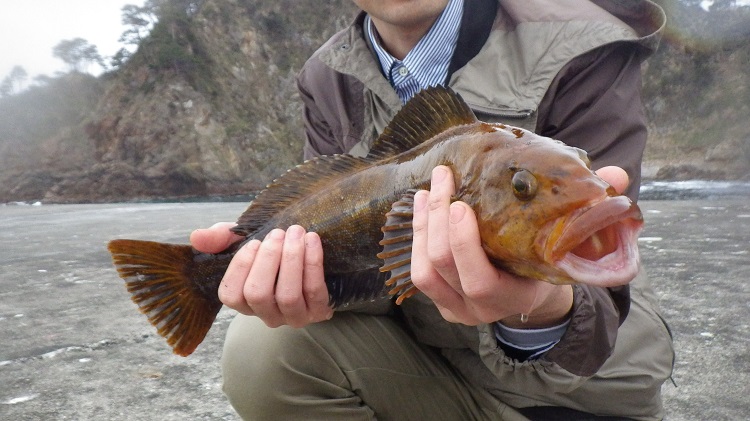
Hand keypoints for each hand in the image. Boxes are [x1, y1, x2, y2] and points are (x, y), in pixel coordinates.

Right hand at [190, 223, 332, 327]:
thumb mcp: (245, 242)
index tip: (254, 241)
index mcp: (244, 301)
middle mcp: (266, 315)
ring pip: (287, 295)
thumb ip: (220, 238)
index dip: (241, 267)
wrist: (312, 259)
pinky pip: (315, 291)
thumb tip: (196, 237)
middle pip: (258, 294)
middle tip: (279, 232)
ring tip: (296, 232)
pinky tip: (312, 240)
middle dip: (268, 259)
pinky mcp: (319, 312)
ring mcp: (293, 317)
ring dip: (291, 259)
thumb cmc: (273, 254)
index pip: (230, 295)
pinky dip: (313, 263)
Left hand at [410, 166, 628, 328]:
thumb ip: (593, 211)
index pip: (480, 281)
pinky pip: (417, 271)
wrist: (535, 294)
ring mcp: (456, 307)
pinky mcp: (441, 299)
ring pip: (424, 270)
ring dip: (421, 226)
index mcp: (516, 296)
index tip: (461, 204)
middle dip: (437, 219)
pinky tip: (420, 205)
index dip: (464, 245)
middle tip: (443, 179)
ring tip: (427, 190)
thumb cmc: (553, 261)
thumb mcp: (574, 242)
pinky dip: (414, 236)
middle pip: (444, 267)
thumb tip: (619, 177)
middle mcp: (481, 309)